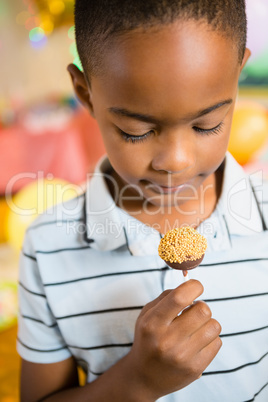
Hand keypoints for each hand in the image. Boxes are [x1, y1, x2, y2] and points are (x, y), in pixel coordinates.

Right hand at [127, 280, 221, 400]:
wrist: (143, 377)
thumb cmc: (148, 338)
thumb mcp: (146, 315)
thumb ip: (166, 297)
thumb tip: (190, 286)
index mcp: (153, 323)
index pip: (179, 298)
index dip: (194, 286)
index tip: (196, 287)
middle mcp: (167, 340)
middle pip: (203, 310)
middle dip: (201, 306)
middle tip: (193, 311)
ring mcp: (183, 356)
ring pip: (214, 325)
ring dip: (207, 322)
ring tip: (195, 328)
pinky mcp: (195, 369)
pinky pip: (217, 342)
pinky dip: (210, 338)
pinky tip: (197, 342)